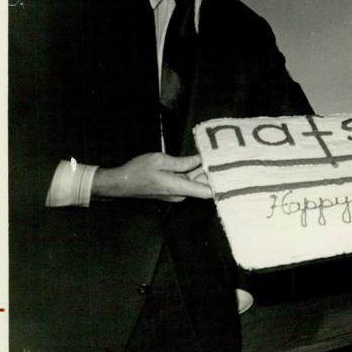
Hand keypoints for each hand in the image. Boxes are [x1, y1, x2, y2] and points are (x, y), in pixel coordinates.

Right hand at [92, 153, 212, 201]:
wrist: (120, 184)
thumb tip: (201, 160)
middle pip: (204, 186)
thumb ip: (183, 162)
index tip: (230, 173)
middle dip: (213, 173)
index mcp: (179, 187)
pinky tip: (198, 161)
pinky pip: (187, 183)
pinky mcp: (172, 191)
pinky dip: (193, 173)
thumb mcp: (160, 160)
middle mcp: (180, 194)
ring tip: (214, 157)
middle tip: (224, 158)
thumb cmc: (138, 171)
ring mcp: (176, 194)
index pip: (207, 192)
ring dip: (202, 172)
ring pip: (195, 183)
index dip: (220, 184)